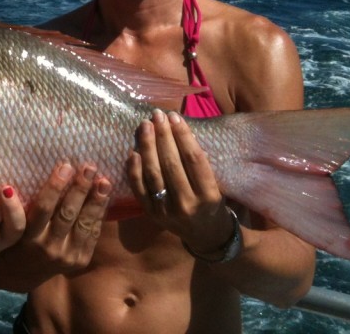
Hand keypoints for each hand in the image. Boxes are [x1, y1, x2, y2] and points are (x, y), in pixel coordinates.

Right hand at [0, 164, 108, 292]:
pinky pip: (92, 234)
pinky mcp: (80, 260)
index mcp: (29, 236)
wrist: (22, 272)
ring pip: (84, 224)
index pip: (43, 207)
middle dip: (80, 188)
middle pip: (67, 213)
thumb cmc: (16, 236)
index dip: (55, 186)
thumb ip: (25, 203)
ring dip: (95, 201)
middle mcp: (48, 247)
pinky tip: (104, 198)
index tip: (65, 166)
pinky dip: (99, 215)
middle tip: (89, 167)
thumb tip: (48, 170)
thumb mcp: (15, 222)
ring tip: (103, 181)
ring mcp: (67, 256)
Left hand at [127, 109, 234, 254]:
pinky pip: (139, 187)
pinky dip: (134, 168)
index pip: (194, 159)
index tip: (175, 116)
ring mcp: (166, 210)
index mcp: (208, 195)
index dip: (183, 135)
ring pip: (153, 173)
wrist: (204, 235)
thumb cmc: (211, 202)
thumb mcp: (215, 185)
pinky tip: (133, 150)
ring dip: (147, 146)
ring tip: (145, 125)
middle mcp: (187, 204)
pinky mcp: (151, 213)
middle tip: (157, 115)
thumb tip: (178, 128)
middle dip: (163, 136)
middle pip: (171, 163)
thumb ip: (199, 163)